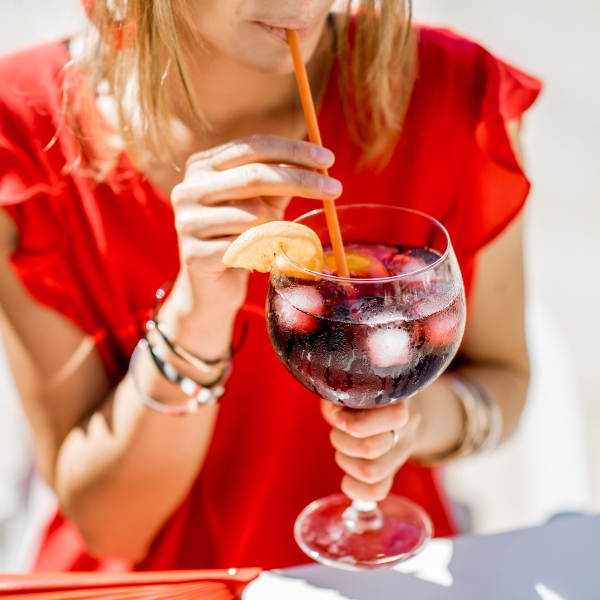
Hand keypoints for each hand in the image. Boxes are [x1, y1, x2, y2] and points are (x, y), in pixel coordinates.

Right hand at [169, 134, 341, 309]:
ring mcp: (187, 222)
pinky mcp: (194, 254)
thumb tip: (319, 159)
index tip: (328, 158)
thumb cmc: (242, 237)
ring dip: (276, 229)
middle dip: (300, 180)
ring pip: (253, 215)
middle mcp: (188, 189)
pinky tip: (258, 259)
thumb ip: (281, 178)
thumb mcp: (262, 201)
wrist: (211, 288)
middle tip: (335, 188)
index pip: (253, 146)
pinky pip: (246, 247)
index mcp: (202, 166)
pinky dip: (263, 252)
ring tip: (271, 241)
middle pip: (254, 175)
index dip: (293, 150)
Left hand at [320, 398, 421, 501]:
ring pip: (371, 471)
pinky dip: (354, 488)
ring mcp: (402, 452)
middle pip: (372, 448)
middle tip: (338, 429)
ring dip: (345, 459)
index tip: (338, 417)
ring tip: (342, 444)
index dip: (357, 422)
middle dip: (342, 440)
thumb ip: (340, 398)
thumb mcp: (352, 387)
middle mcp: (407, 427)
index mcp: (400, 401)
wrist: (393, 403)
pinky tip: (346, 476)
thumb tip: (334, 416)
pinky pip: (377, 491)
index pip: (395, 418)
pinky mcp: (393, 472)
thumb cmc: (365, 393)